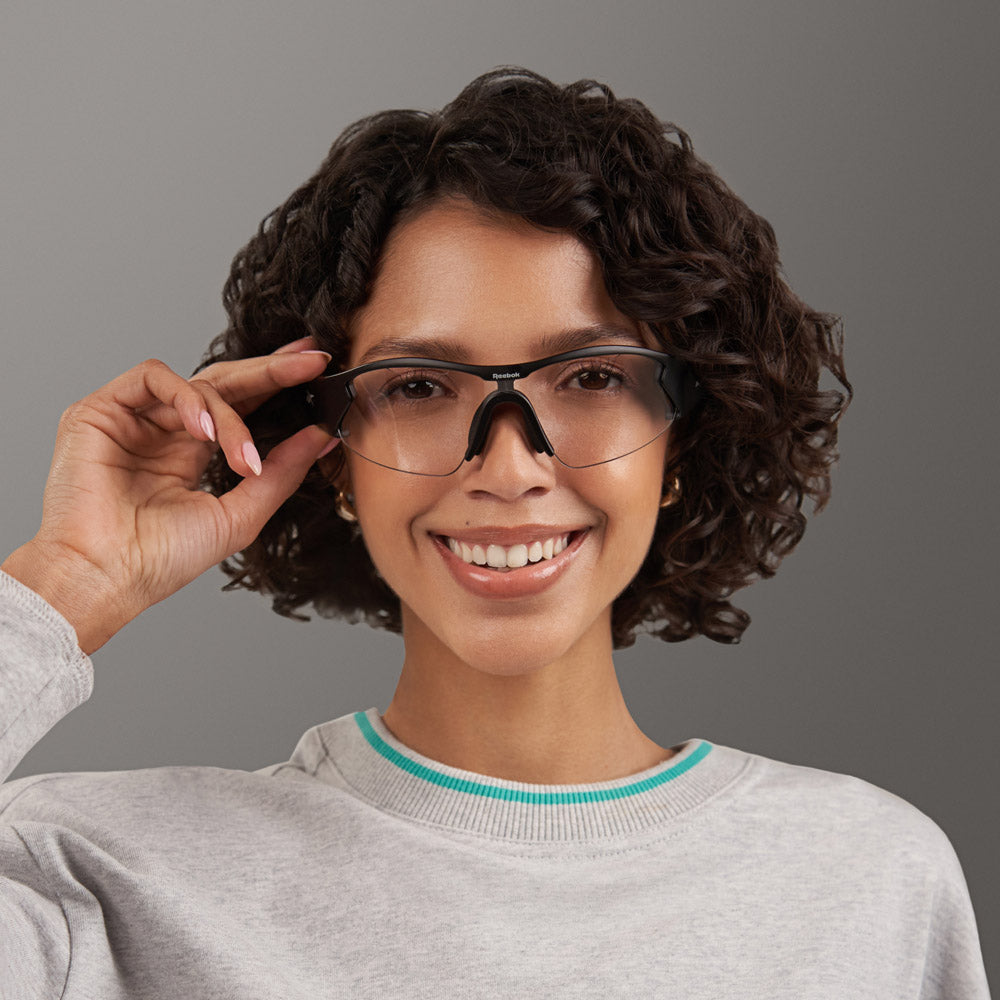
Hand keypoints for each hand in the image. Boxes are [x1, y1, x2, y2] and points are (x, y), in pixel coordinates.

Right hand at [2, 336, 337, 653]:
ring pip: (198, 383)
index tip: (318, 368)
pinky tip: (205, 432)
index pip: (241, 405)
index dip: (277, 383)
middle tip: (311, 362)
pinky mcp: (102, 410)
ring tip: (243, 460)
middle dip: (271, 371)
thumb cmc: (162, 559)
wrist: (106, 577)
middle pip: (225, 383)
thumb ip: (283, 472)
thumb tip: (323, 435)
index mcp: (191, 454)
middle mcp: (164, 431)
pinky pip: (154, 377)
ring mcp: (134, 419)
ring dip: (231, 415)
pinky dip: (188, 397)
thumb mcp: (241, 514)